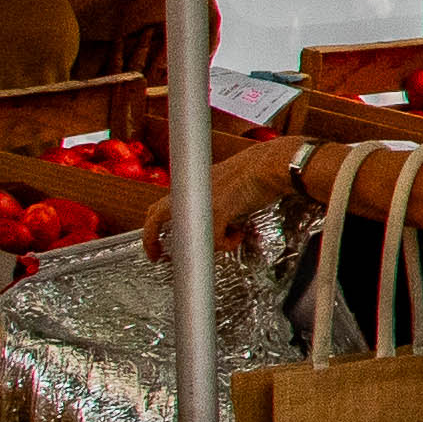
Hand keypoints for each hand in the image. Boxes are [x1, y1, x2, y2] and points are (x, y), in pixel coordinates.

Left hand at [155, 136, 310, 253]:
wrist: (271, 165)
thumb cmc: (256, 173)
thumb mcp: (222, 186)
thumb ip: (210, 201)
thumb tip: (214, 222)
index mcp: (190, 184)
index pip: (158, 206)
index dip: (151, 229)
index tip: (156, 248)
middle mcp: (191, 191)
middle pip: (155, 216)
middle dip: (151, 240)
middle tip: (157, 256)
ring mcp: (202, 201)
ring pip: (190, 235)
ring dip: (210, 243)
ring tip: (228, 240)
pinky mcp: (217, 210)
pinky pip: (216, 241)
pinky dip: (229, 242)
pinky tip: (239, 233)